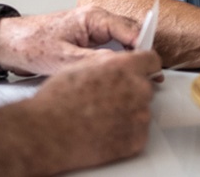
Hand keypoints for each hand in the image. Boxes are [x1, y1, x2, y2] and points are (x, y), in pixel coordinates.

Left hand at [0, 6, 144, 75]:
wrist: (7, 43)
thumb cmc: (30, 44)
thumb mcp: (64, 58)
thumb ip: (94, 62)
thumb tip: (120, 66)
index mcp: (93, 17)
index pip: (130, 30)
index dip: (144, 49)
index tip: (152, 68)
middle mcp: (96, 20)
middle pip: (130, 35)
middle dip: (140, 54)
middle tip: (150, 77)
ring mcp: (92, 30)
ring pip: (121, 43)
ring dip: (128, 58)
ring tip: (135, 78)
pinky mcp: (87, 41)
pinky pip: (110, 49)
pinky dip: (116, 61)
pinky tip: (117, 76)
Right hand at [20, 50, 161, 172]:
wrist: (48, 133)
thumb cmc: (57, 101)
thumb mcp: (81, 66)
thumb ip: (108, 63)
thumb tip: (118, 65)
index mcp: (125, 67)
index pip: (152, 60)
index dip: (144, 66)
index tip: (141, 71)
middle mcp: (138, 90)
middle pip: (145, 87)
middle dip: (130, 92)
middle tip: (108, 100)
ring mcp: (140, 117)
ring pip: (141, 111)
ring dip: (127, 113)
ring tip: (100, 117)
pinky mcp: (137, 140)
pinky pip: (137, 133)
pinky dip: (124, 133)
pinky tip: (103, 131)